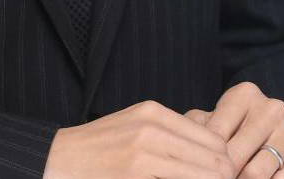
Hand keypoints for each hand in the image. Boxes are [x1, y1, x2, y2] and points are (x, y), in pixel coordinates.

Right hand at [43, 99, 236, 177]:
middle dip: (222, 177)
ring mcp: (143, 153)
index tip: (222, 177)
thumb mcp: (136, 127)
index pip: (213, 139)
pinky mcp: (135, 174)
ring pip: (205, 174)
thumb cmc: (101, 149)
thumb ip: (172, 134)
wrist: (59, 160)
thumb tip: (216, 152)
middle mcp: (152, 127)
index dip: (224, 165)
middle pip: (215, 160)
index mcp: (154, 112)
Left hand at [185, 82, 283, 177]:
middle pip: (234, 156)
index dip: (202, 159)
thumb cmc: (238, 138)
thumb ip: (196, 128)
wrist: (283, 150)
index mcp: (245, 94)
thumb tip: (180, 139)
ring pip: (257, 173)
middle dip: (221, 175)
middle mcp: (272, 107)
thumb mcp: (216, 127)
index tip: (194, 170)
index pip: (215, 134)